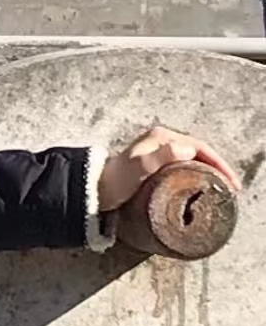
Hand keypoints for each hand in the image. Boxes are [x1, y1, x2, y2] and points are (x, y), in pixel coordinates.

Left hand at [99, 126, 240, 211]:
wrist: (95, 189)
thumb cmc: (116, 180)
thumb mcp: (139, 168)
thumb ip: (159, 156)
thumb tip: (187, 149)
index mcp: (161, 137)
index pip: (199, 146)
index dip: (218, 163)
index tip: (230, 181)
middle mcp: (160, 140)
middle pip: (198, 151)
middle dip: (217, 167)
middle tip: (230, 187)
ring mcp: (157, 151)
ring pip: (191, 158)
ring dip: (208, 170)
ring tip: (220, 188)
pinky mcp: (154, 163)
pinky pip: (183, 165)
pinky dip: (196, 174)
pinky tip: (200, 186)